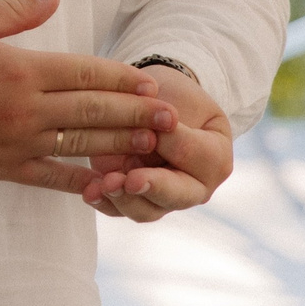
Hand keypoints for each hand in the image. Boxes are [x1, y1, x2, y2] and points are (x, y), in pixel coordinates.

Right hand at [0, 0, 171, 194]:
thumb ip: (16, 9)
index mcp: (19, 68)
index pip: (85, 72)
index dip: (122, 77)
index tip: (150, 81)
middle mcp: (23, 109)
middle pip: (94, 110)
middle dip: (136, 113)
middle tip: (171, 117)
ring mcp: (14, 143)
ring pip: (80, 144)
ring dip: (121, 144)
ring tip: (153, 145)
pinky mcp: (1, 169)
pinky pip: (51, 178)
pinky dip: (81, 181)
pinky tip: (105, 181)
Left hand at [80, 63, 233, 220]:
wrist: (151, 102)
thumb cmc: (170, 95)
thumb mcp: (175, 96)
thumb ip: (164, 117)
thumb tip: (149, 134)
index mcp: (216, 157)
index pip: (198, 156)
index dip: (174, 144)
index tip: (155, 131)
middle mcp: (194, 186)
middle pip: (178, 196)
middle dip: (152, 187)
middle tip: (131, 181)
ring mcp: (163, 197)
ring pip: (146, 210)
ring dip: (123, 199)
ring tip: (103, 184)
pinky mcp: (134, 200)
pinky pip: (118, 210)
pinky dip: (102, 202)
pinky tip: (89, 191)